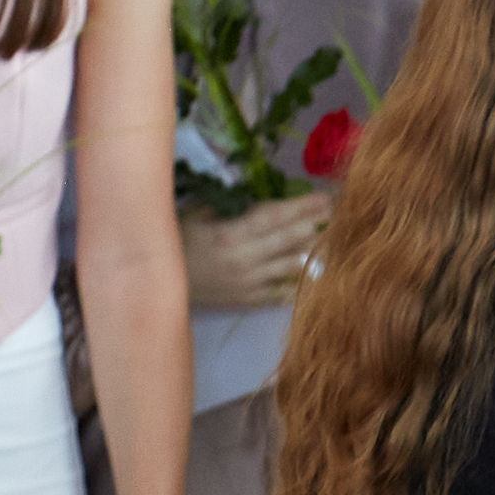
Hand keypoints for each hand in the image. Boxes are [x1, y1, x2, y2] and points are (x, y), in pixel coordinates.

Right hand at [180, 193, 330, 309]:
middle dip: (315, 225)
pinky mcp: (248, 300)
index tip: (324, 198)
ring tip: (336, 241)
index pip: (273, 217)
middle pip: (288, 240)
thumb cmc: (175, 243)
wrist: (155, 284)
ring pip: (290, 266)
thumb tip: (255, 195)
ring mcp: (248, 282)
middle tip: (339, 214)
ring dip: (314, 252)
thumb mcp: (195, 216)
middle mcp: (243, 258)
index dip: (301, 207)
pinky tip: (322, 277)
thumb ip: (227, 207)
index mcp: (229, 234)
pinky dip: (301, 285)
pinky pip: (281, 293)